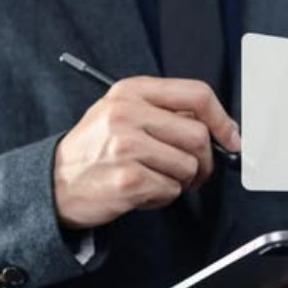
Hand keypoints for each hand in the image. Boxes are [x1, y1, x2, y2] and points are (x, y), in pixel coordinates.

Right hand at [53, 77, 240, 229]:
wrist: (56, 183)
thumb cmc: (98, 150)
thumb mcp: (124, 114)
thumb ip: (167, 113)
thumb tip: (223, 130)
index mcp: (132, 90)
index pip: (196, 95)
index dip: (222, 119)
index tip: (232, 139)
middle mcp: (127, 113)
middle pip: (198, 136)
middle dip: (204, 161)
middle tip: (192, 172)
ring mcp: (126, 146)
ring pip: (188, 166)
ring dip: (180, 181)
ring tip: (154, 179)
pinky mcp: (128, 179)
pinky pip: (171, 190)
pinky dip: (163, 197)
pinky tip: (142, 192)